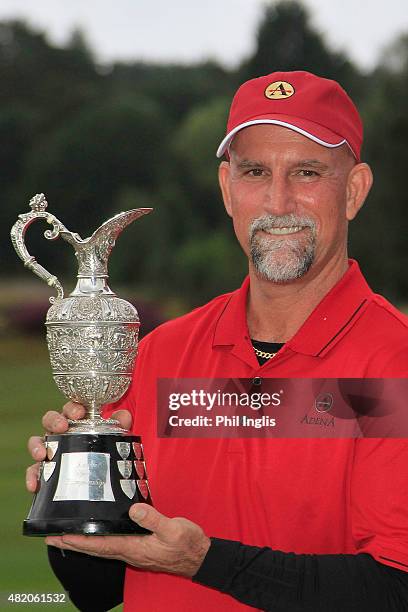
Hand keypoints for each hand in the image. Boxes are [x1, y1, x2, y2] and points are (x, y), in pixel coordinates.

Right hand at [26, 402, 131, 492]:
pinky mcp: (45, 471)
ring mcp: (51, 451)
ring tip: (42, 455)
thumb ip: (119, 426)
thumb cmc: (101, 450)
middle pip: (50, 420)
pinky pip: (34, 472)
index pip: (70, 409)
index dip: (72, 407)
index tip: (79, 413)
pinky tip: (35, 485)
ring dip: (37, 446)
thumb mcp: (112, 438)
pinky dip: (32, 477)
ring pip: (37, 443)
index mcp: (76, 422)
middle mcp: (60, 434)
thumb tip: (124, 416)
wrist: (98, 480)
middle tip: (62, 427)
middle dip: (54, 421)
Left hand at [46, 504, 210, 577]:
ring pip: (101, 547)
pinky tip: (96, 533)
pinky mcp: (139, 547)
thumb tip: (134, 509)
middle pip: (94, 548)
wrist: (200, 558)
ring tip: (66, 535)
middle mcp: (129, 551)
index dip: (77, 541)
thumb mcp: (174, 529)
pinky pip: (111, 544)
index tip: (58, 537)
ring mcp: (133, 551)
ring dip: (82, 542)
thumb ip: (154, 519)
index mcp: (134, 548)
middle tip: (51, 537)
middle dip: (72, 543)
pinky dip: (98, 540)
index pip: (99, 545)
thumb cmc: (187, 544)